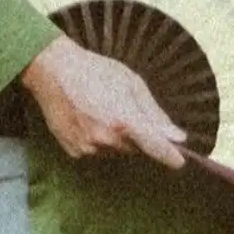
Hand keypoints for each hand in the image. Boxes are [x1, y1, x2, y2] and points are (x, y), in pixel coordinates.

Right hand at [21, 37, 186, 168]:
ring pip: (115, 151)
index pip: (156, 148)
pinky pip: (96, 151)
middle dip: (137, 136)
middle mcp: (106, 140)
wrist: (54, 71)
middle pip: (135, 149)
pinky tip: (88, 119)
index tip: (180, 161)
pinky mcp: (74, 151)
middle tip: (122, 111)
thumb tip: (176, 136)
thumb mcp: (132, 83)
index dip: (171, 157)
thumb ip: (155, 114)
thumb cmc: (96, 71)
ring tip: (101, 111)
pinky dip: (97, 140)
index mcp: (124, 121)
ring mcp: (88, 148)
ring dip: (116, 138)